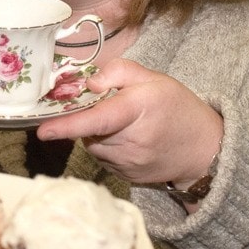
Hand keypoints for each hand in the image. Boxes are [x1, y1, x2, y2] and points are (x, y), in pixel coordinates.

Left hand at [36, 59, 222, 187]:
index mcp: (137, 110)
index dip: (68, 125)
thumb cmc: (176, 107)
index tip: (43, 131)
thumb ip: (118, 71)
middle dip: (88, 119)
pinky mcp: (126, 177)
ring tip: (122, 124)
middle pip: (89, 131)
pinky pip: (102, 159)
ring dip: (97, 134)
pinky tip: (126, 140)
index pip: (97, 120)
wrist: (205, 149)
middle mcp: (131, 142)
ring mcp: (129, 164)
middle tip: (111, 108)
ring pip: (93, 146)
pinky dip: (106, 147)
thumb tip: (89, 83)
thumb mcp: (153, 78)